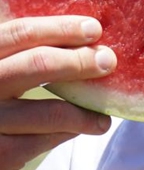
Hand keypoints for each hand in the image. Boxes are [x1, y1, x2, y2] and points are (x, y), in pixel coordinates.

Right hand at [0, 16, 116, 169]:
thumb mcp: (5, 73)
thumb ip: (30, 58)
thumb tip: (91, 43)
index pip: (19, 33)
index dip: (59, 28)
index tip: (94, 28)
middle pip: (34, 63)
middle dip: (78, 61)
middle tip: (108, 61)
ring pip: (48, 111)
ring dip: (84, 112)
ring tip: (104, 115)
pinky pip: (45, 140)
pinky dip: (70, 132)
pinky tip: (86, 128)